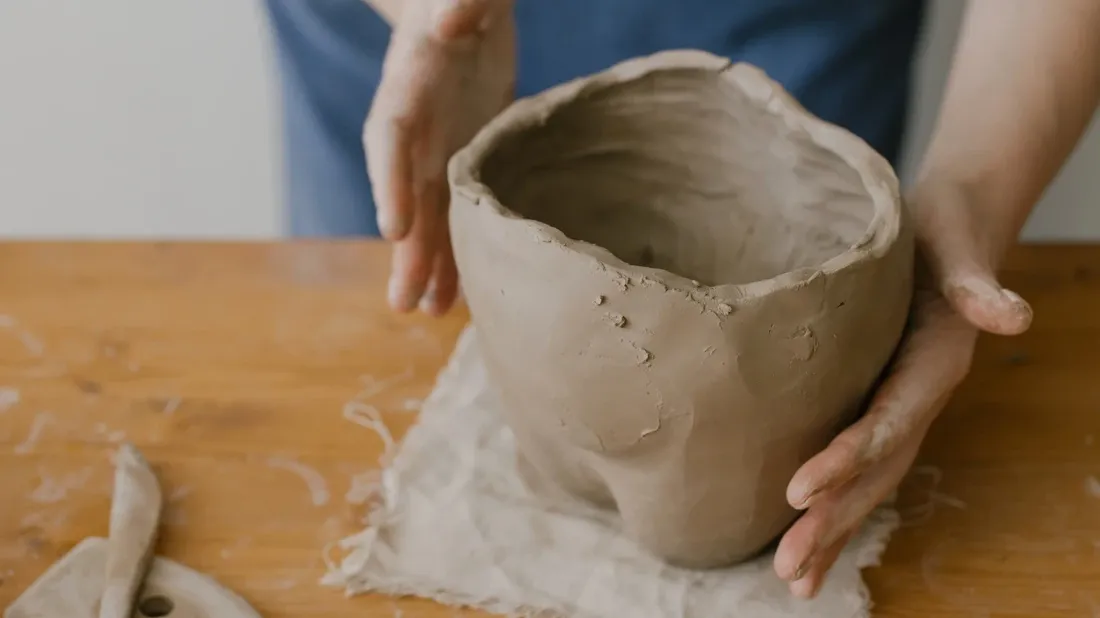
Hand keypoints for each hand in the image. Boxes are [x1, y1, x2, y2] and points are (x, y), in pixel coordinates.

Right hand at [364, 0, 514, 314]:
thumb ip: (459, 6)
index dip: (389, 184)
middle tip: (404, 303)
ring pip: (429, 217)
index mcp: (407, 88)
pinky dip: (457, 250)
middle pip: (405, 195)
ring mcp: (436, 150)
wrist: (461, 11)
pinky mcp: (460, 161)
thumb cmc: (463, 0)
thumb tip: (453, 16)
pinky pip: (455, 213)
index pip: (391, 140)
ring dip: (429, 265)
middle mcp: (414, 130)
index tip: (394, 229)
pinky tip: (461, 291)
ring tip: (430, 313)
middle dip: (407, 250)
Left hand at [773, 181, 1033, 597]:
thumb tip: (1012, 315)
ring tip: (794, 580)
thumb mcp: (954, 245)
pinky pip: (860, 466)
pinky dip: (834, 506)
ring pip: (869, 483)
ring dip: (833, 531)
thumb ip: (975, 281)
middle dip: (833, 521)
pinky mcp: (878, 407)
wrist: (947, 232)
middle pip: (877, 472)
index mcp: (932, 366)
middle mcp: (918, 399)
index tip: (799, 489)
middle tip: (789, 567)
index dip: (848, 457)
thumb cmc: (941, 232)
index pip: (887, 422)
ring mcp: (900, 410)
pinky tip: (802, 540)